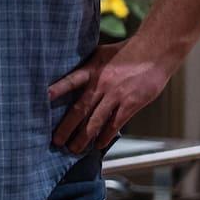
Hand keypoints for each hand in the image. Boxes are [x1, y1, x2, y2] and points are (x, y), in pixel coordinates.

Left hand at [48, 41, 173, 154]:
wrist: (156, 51)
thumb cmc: (129, 51)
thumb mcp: (101, 53)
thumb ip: (87, 66)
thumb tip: (69, 73)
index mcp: (92, 69)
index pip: (70, 80)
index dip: (57, 89)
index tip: (44, 99)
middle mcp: (101, 84)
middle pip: (80, 109)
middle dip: (66, 128)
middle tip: (57, 141)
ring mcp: (116, 95)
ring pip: (95, 121)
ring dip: (84, 137)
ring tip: (75, 149)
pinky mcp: (131, 103)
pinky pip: (115, 124)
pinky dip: (106, 135)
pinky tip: (99, 144)